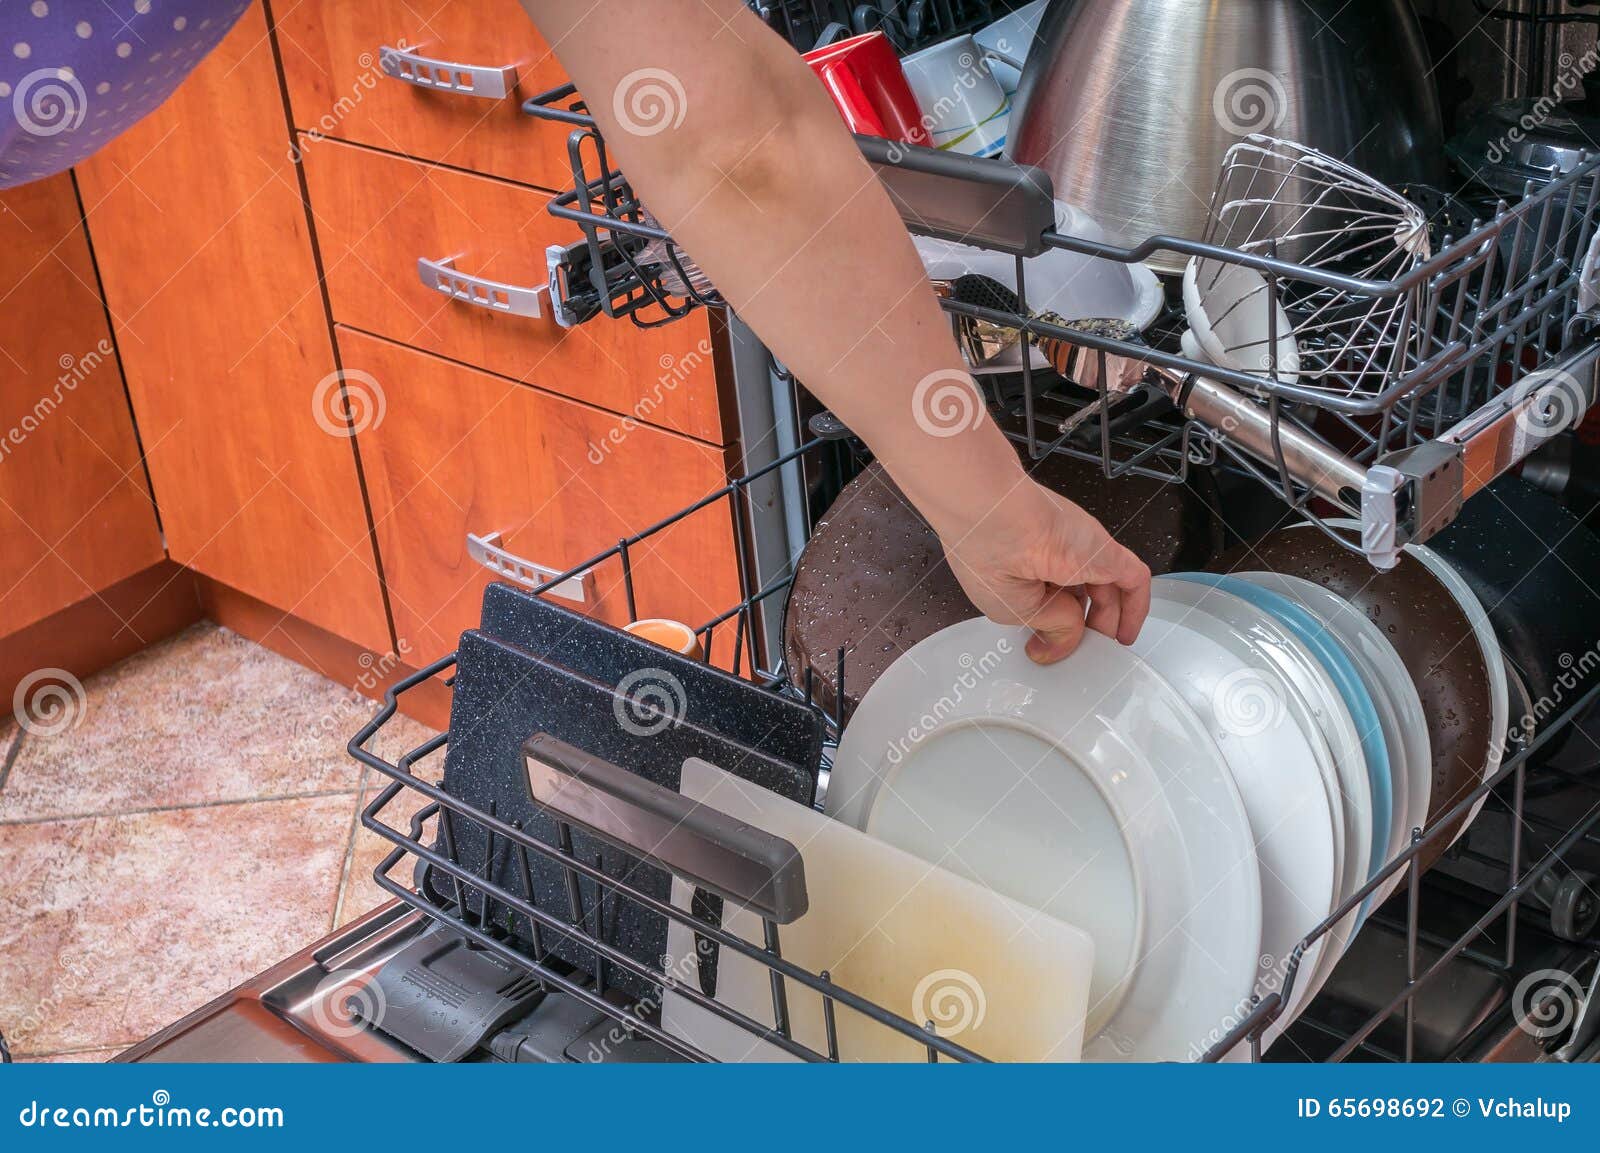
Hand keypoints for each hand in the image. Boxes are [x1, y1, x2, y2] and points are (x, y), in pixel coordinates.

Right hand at [937, 479, 1152, 663]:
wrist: (996, 516)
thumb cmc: (986, 550)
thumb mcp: (1015, 610)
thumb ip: (1048, 628)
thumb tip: (1060, 645)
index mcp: (1027, 566)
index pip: (1052, 598)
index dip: (1056, 623)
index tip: (1054, 645)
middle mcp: (1057, 557)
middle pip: (1083, 595)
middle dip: (1084, 626)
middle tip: (1082, 650)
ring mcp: (1083, 554)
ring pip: (1109, 590)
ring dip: (1109, 623)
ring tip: (1102, 648)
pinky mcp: (1105, 552)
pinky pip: (1133, 581)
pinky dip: (1135, 609)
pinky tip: (1128, 634)